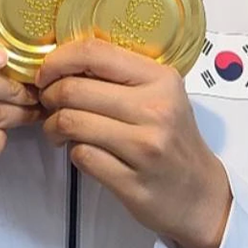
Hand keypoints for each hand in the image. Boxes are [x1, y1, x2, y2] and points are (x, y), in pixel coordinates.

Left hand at [36, 39, 231, 247]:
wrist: (201, 194)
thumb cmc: (174, 137)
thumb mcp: (161, 94)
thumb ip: (121, 75)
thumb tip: (65, 63)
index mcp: (160, 79)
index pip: (95, 53)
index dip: (59, 59)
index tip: (46, 71)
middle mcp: (155, 110)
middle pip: (74, 89)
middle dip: (49, 95)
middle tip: (48, 103)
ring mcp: (144, 148)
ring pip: (71, 122)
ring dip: (53, 125)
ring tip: (58, 128)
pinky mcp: (132, 182)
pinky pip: (81, 156)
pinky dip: (72, 151)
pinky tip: (80, 150)